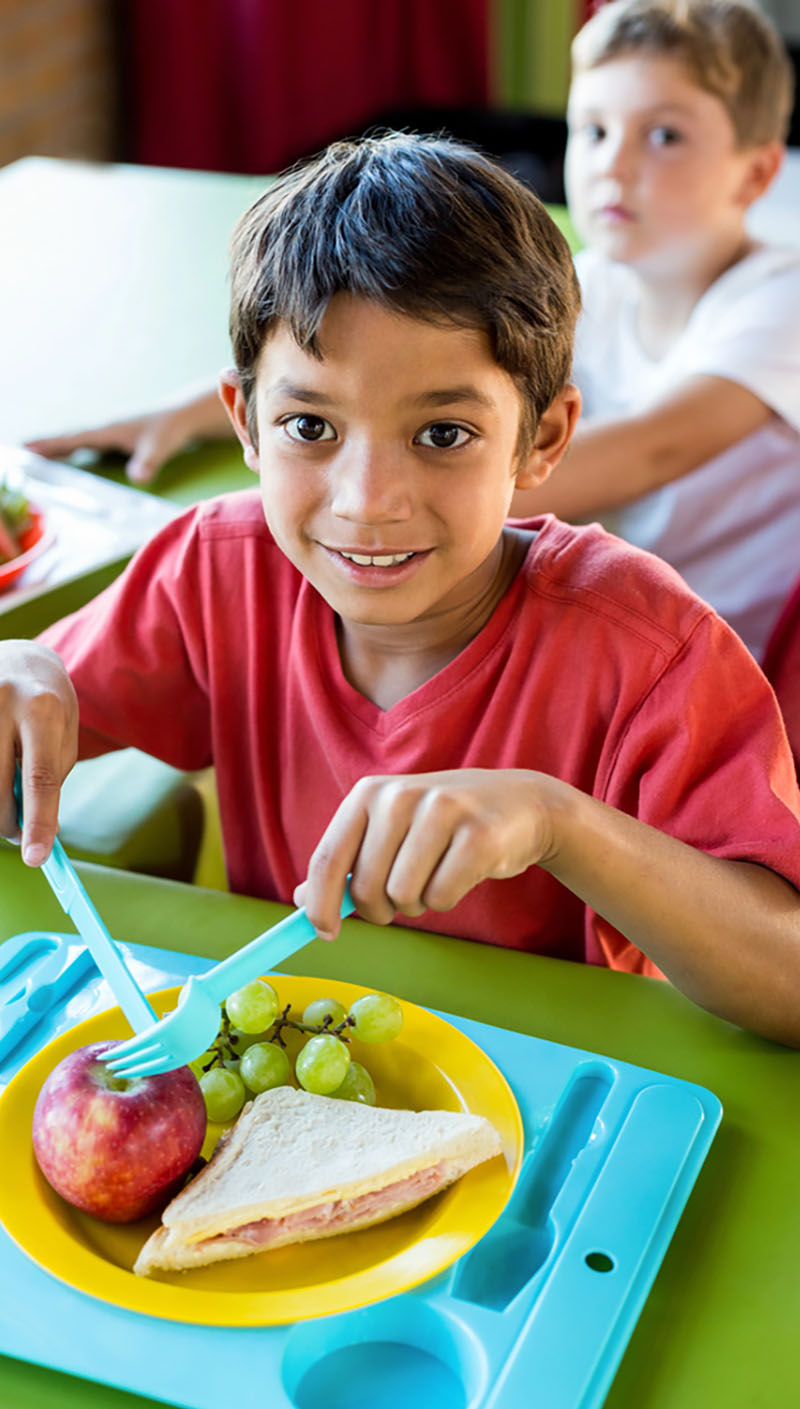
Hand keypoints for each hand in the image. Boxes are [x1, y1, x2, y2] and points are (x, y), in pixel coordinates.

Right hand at [0, 642, 77, 863]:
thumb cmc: (47, 701)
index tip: (37, 858)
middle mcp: (0, 704)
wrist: (18, 656)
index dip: (38, 821)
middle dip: (9, 823)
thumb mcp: (64, 731)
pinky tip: (0, 774)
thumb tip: (41, 828)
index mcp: (41, 707)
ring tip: (7, 804)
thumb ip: (52, 776)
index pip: (39, 777)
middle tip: (18, 835)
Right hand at [24, 384, 231, 485]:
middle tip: (18, 452)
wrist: (183, 416)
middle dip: (43, 445)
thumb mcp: (160, 447)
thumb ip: (148, 463)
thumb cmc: (171, 429)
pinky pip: (85, 444)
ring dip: (54, 447)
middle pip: (67, 438)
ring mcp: (108, 433)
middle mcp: (103, 430)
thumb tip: (137, 478)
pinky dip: (69, 449)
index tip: (26, 448)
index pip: (73, 439)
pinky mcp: (114, 438)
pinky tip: (64, 457)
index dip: (50, 445)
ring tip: (31, 455)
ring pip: (74, 440)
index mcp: (108, 431)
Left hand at [294, 769, 556, 939]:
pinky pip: (442, 897)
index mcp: (369, 793)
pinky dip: (447, 899)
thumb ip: (346, 863)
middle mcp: (400, 796)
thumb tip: (301, 901)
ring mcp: (441, 811)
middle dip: (381, 908)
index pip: (328, 857)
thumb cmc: (444, 825)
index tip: (325, 933)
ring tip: (436, 876)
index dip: (321, 904)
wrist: (519, 804)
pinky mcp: (477, 835)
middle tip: (403, 897)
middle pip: (366, 887)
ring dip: (418, 903)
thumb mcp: (389, 831)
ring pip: (403, 896)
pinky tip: (463, 872)